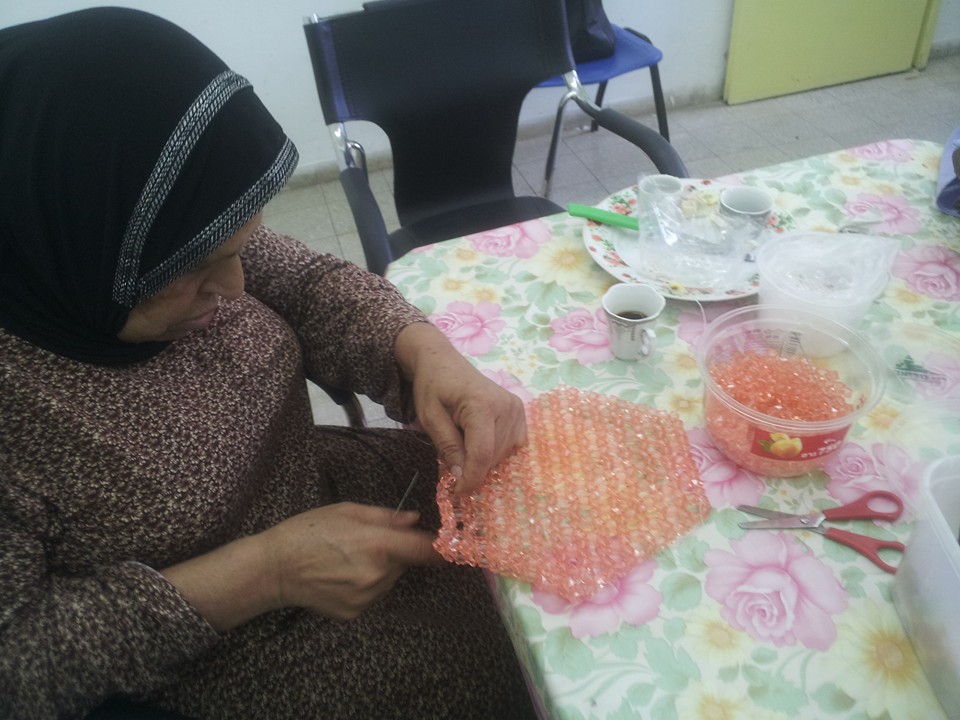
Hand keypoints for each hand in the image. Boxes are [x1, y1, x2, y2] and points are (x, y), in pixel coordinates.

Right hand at [260, 503, 439, 619]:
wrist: (274, 569)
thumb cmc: (307, 532)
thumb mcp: (346, 511)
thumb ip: (384, 516)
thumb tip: (413, 519)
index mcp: (378, 544)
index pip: (424, 550)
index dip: (439, 547)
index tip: (446, 544)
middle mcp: (377, 575)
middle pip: (404, 564)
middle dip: (394, 553)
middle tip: (366, 543)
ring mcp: (366, 597)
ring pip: (389, 580)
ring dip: (381, 570)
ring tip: (348, 559)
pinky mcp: (355, 612)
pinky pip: (373, 596)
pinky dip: (365, 586)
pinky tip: (341, 576)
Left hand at [395, 323, 527, 493]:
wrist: (444, 362)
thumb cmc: (433, 387)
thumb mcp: (430, 418)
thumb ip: (447, 446)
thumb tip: (461, 475)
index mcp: (482, 405)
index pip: (482, 454)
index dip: (471, 479)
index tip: (457, 491)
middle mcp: (506, 407)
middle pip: (493, 457)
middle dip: (473, 467)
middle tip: (452, 459)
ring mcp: (516, 409)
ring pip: (504, 454)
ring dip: (484, 459)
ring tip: (463, 441)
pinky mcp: (520, 412)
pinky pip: (514, 445)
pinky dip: (497, 451)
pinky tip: (481, 442)